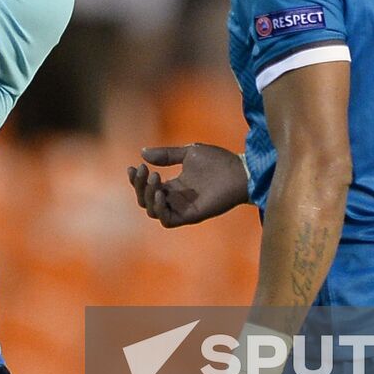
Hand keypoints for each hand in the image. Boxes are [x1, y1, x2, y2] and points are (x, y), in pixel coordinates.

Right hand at [128, 143, 250, 227]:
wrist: (239, 171)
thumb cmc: (218, 161)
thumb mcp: (188, 152)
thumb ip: (166, 155)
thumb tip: (142, 153)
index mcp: (174, 186)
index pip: (147, 187)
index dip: (137, 179)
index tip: (134, 166)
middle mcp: (175, 199)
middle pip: (145, 199)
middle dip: (140, 185)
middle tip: (145, 170)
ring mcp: (182, 208)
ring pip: (152, 211)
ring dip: (147, 196)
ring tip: (155, 179)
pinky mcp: (190, 216)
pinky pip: (167, 221)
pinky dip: (159, 209)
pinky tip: (160, 193)